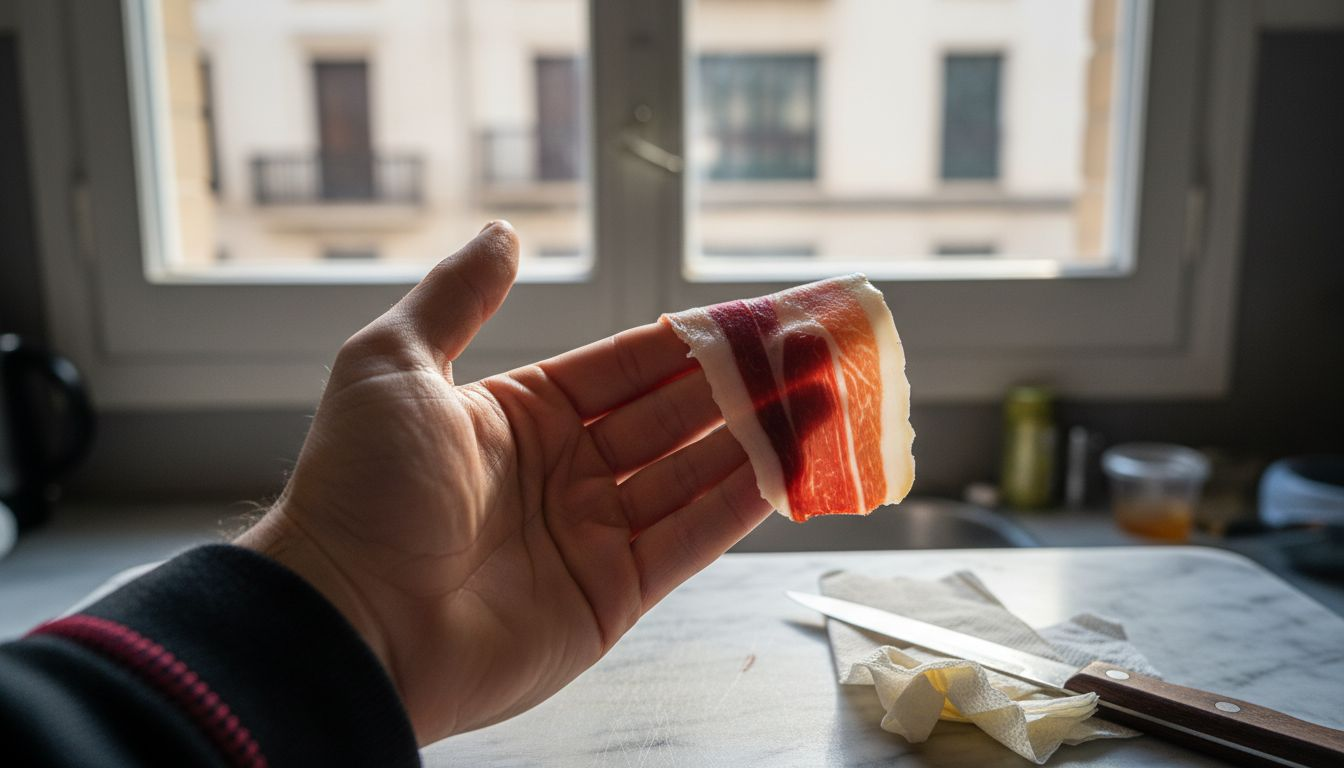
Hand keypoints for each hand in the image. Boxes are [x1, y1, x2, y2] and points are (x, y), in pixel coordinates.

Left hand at [236, 223, 771, 743]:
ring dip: (759, 439)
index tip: (760, 316)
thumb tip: (504, 232)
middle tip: (815, 353)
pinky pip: (689, 540)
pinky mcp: (611, 596)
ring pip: (694, 475)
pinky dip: (740, 506)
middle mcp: (564, 471)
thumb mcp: (392, 363)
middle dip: (746, 386)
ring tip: (825, 400)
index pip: (629, 366)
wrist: (344, 622)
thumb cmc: (359, 490)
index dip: (695, 341)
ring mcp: (591, 535)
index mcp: (522, 414)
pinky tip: (788, 469)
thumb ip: (457, 297)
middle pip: (675, 417)